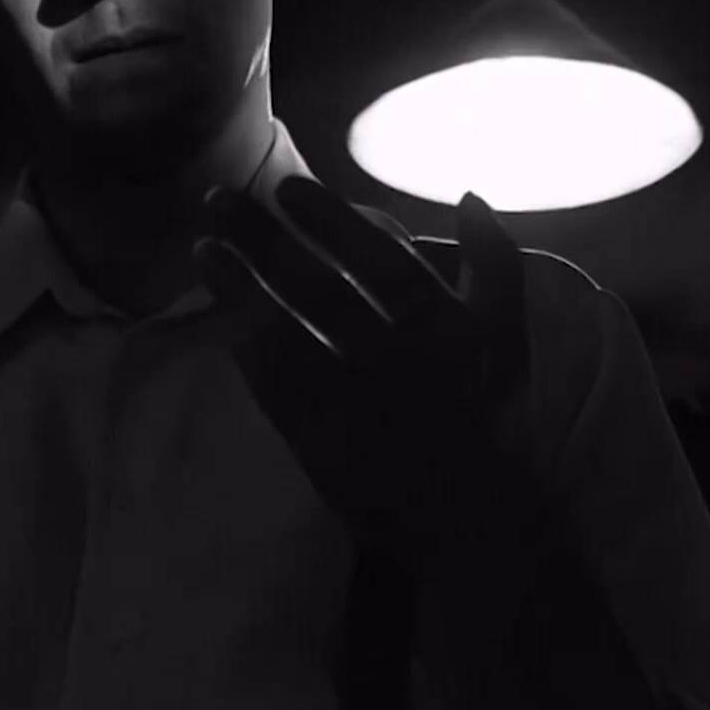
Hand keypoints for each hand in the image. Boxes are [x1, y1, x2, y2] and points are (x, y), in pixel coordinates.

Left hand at [194, 176, 539, 556]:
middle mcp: (397, 360)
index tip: (286, 187)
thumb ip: (496, 265)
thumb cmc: (493, 420)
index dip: (330, 220)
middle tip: (217, 199)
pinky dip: (240, 346)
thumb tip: (469, 196)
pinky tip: (214, 316)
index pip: (382, 259)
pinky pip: (270, 384)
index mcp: (447, 328)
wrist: (475, 522)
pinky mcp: (318, 440)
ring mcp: (352, 403)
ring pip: (283, 332)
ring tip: (201, 249)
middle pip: (318, 287)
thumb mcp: (508, 337)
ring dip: (237, 287)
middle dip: (262, 239)